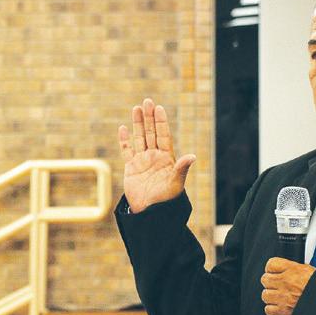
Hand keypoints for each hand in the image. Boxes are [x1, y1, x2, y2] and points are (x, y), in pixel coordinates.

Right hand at [118, 98, 195, 212]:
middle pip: (151, 133)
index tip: (159, 108)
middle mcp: (155, 157)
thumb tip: (192, 156)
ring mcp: (142, 161)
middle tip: (147, 101)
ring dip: (138, 124)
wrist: (151, 213)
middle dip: (149, 117)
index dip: (161, 122)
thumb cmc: (167, 200)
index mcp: (167, 158)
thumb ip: (181, 168)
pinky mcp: (131, 168)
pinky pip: (127, 151)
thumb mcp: (176, 183)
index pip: (163, 135)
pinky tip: (123, 128)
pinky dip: (124, 140)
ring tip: (136, 109)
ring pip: (139, 138)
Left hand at [260, 257, 315, 314]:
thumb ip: (300, 271)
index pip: (271, 264)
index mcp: (295, 270)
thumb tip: (291, 271)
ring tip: (281, 298)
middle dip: (271, 283)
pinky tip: (280, 308)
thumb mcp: (314, 273)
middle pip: (265, 279)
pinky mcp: (284, 312)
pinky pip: (269, 310)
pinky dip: (273, 310)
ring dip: (271, 297)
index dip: (272, 269)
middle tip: (279, 287)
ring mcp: (284, 297)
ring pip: (265, 295)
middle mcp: (287, 282)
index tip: (274, 273)